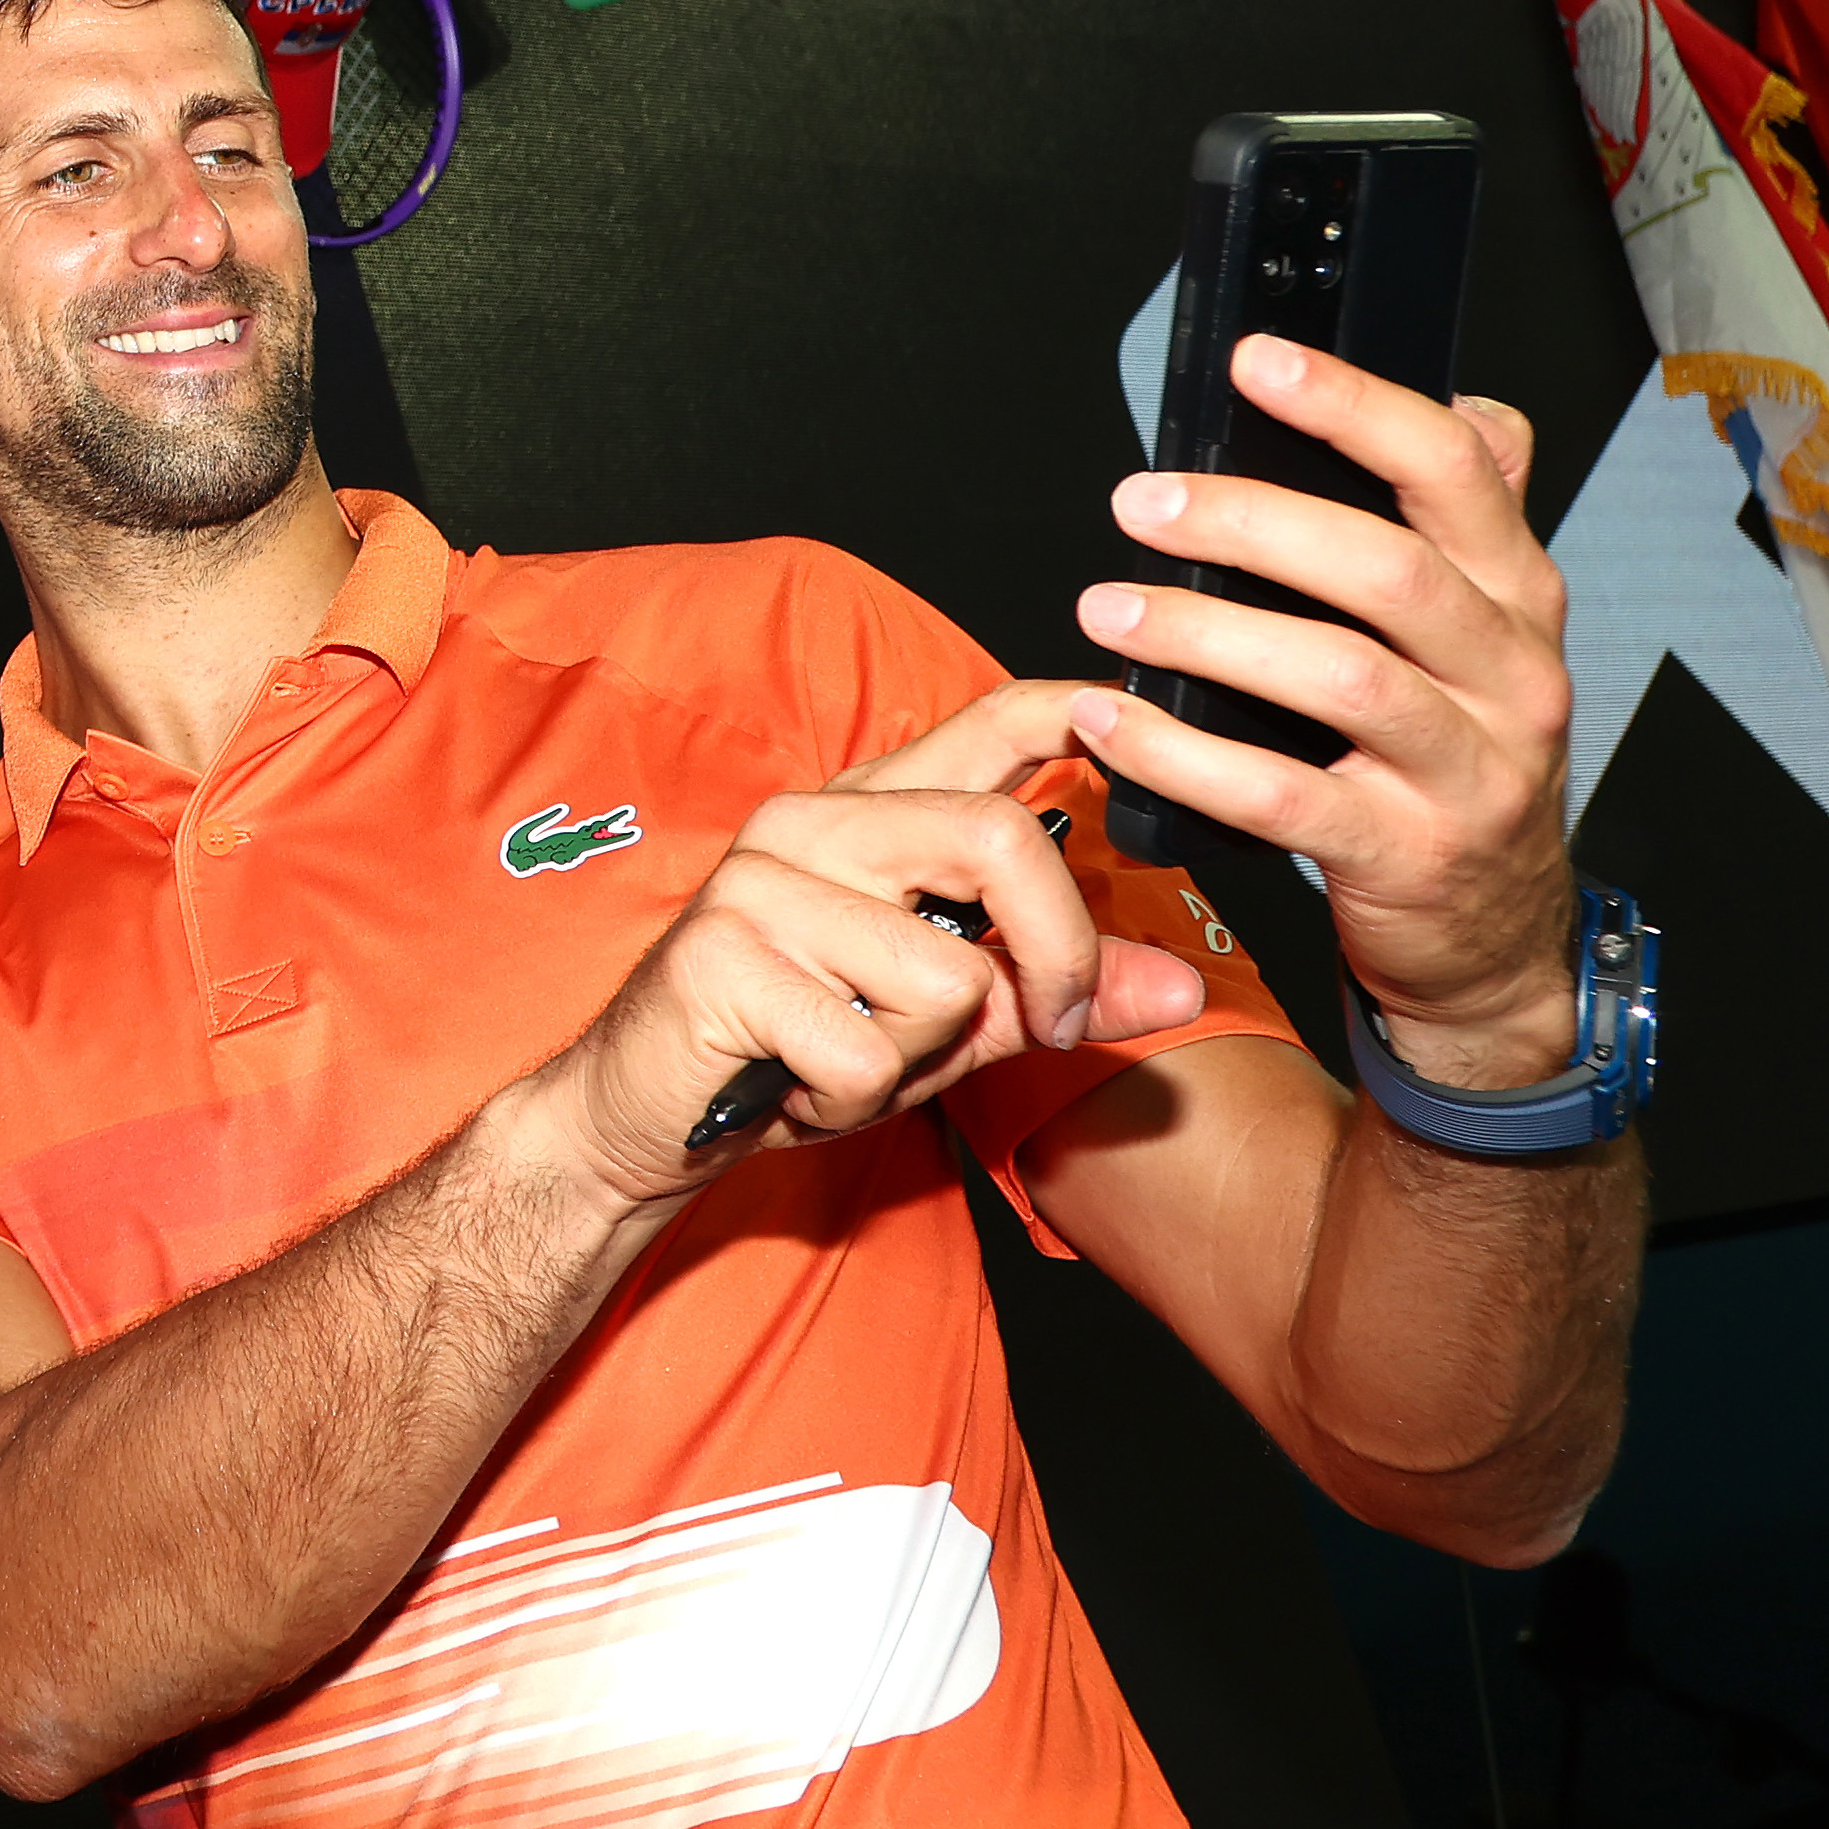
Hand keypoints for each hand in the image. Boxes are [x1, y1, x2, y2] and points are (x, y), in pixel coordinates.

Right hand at [530, 679, 1213, 1206]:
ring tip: (854, 1060)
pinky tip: (799, 1085)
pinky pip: (870, 1052)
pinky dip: (855, 1101)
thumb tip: (1181, 985)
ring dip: (922, 1058)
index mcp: (871, 817)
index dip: (1072, 711)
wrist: (647, 1118)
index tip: (1126, 716)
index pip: (988, 725)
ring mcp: (759, 883)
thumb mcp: (950, 1025)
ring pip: (946, 976)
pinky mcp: (722, 956)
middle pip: (999, 840)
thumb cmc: (796, 1054)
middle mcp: (813, 823)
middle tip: (1048, 1025)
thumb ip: (1055, 992)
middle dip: (1057, 958)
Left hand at [1080, 336, 1583, 1087]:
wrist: (1495, 942)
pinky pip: (1282, 797)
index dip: (1356, 406)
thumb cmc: (1458, 762)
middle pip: (1386, 569)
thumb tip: (1466, 401)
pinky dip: (1184, 755)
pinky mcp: (1406, 856)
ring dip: (1204, 631)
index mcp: (1517, 598)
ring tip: (1109, 606)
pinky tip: (1114, 721)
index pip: (1456, 471)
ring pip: (1337, 676)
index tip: (1257, 362)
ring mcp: (1467, 771)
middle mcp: (1511, 675)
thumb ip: (1464, 524)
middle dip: (1250, 519)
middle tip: (1141, 501)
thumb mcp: (1485, 637)